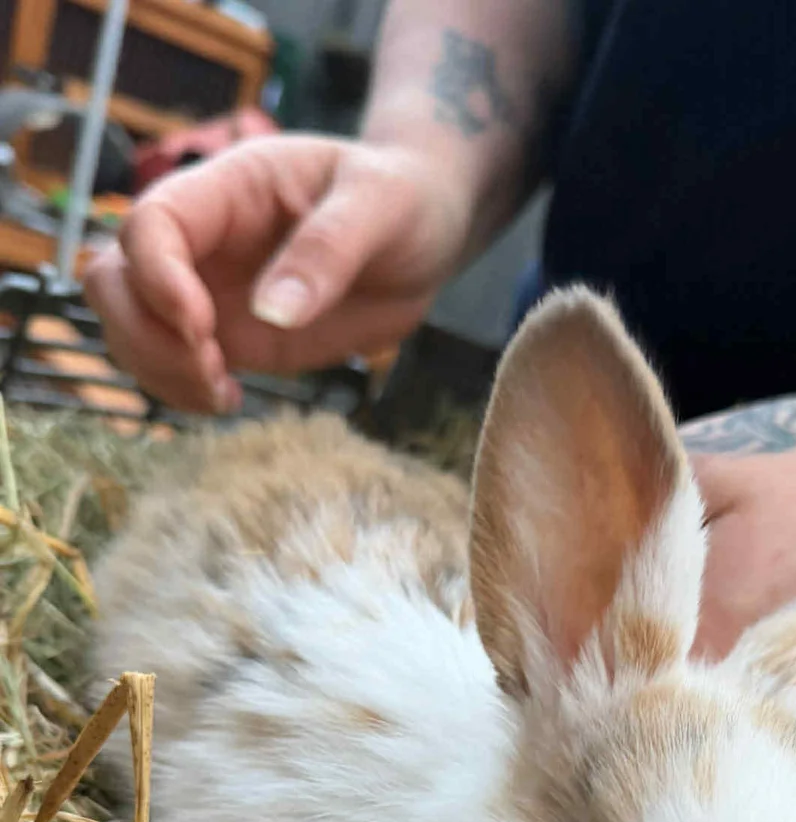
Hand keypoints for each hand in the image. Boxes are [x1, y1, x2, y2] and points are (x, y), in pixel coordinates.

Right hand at [84, 134, 471, 412]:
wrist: (423, 234)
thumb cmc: (403, 198)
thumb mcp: (381, 207)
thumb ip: (328, 250)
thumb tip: (273, 313)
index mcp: (230, 188)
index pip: (151, 224)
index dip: (157, 279)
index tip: (204, 328)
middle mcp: (204, 240)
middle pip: (112, 279)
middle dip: (144, 334)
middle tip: (212, 369)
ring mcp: (209, 291)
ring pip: (129, 328)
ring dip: (158, 371)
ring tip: (224, 392)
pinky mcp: (228, 336)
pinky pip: (170, 365)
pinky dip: (180, 391)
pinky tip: (229, 399)